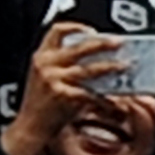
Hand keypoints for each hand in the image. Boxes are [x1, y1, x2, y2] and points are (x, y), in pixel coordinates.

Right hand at [4, 18, 139, 154]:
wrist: (30, 128)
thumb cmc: (40, 105)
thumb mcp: (45, 77)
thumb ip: (63, 65)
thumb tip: (95, 59)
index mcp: (41, 56)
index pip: (57, 31)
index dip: (76, 27)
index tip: (93, 31)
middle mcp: (46, 65)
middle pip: (79, 46)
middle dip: (102, 43)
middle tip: (118, 43)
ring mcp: (54, 80)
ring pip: (89, 69)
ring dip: (110, 67)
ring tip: (124, 67)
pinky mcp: (63, 96)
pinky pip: (90, 94)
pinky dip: (103, 98)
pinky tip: (113, 101)